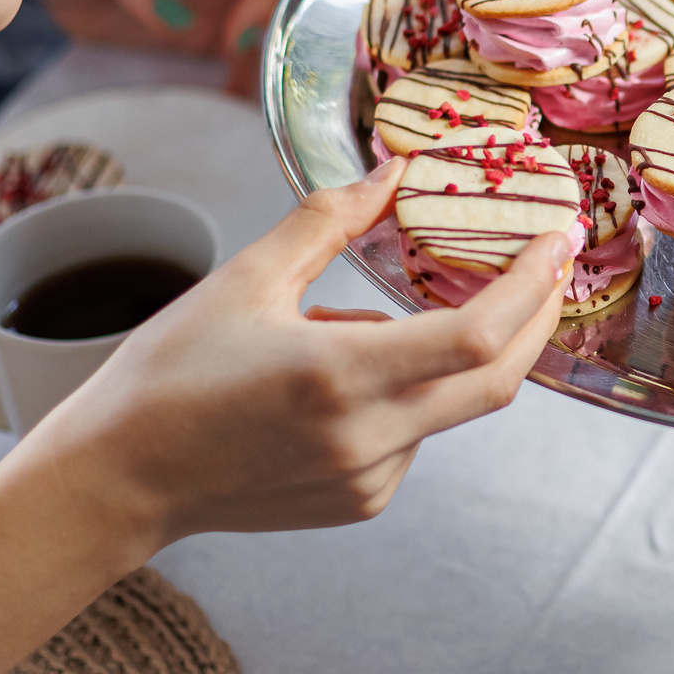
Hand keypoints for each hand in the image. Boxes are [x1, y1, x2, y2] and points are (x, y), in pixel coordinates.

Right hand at [21, 161, 567, 549]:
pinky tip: (324, 383)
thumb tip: (394, 172)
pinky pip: (414, 434)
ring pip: (449, 402)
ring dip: (436, 354)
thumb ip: (329, 221)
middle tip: (547, 265)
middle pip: (497, 380)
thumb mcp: (245, 281)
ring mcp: (371, 479)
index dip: (530, 287)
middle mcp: (368, 438)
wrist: (118, 481)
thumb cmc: (167, 377)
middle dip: (537, 319)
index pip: (478, 336)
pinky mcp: (364, 501)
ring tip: (335, 330)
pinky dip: (399, 393)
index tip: (555, 241)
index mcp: (340, 377)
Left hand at [26, 0, 301, 95]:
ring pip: (279, 27)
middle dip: (297, 28)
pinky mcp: (213, 32)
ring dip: (279, 61)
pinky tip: (239, 106)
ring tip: (265, 102)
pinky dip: (251, 82)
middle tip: (280, 72)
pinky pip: (248, 58)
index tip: (238, 40)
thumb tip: (174, 17)